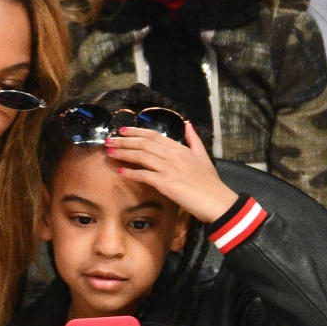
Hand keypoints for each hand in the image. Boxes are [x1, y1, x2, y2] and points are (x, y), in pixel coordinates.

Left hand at [107, 123, 238, 222]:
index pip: (154, 136)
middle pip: (143, 143)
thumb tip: (188, 124)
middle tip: (109, 140)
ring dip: (123, 153)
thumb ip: (194, 140)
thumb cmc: (210, 183)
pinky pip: (144, 175)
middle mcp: (173, 155)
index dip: (136, 132)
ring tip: (110, 152)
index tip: (123, 131)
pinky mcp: (166, 183)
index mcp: (180, 148)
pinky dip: (131, 172)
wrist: (217, 201)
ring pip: (141, 156)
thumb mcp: (203, 156)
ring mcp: (169, 168)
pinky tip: (120, 171)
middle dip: (124, 141)